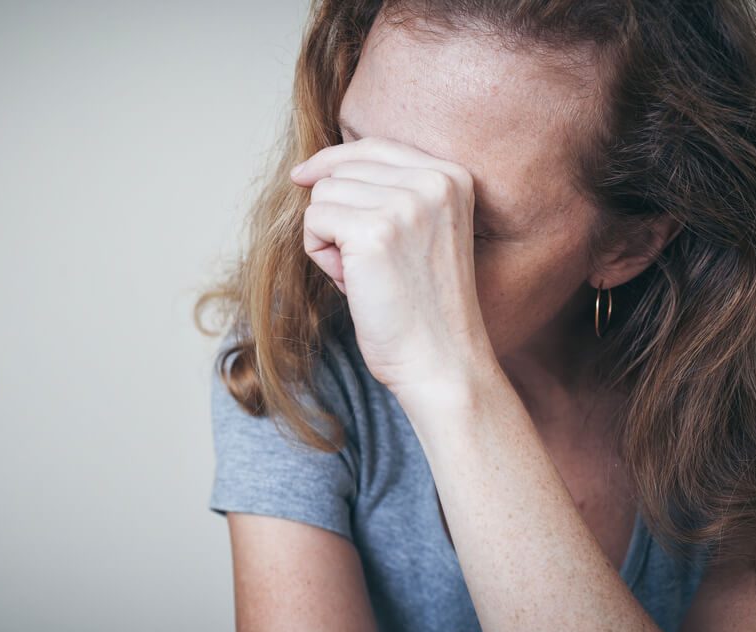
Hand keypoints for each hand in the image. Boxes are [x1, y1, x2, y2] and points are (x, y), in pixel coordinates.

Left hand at [291, 136, 494, 397]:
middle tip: (363, 263)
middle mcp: (433, 180)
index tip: (302, 176)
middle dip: (337, 215)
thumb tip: (316, 171)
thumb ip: (388, 194)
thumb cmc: (422, 306)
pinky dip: (320, 253)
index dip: (332, 161)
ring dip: (328, 236)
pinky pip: (314, 221)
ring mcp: (404, 204)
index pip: (374, 146)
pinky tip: (351, 281)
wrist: (441, 360)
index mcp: (452, 175)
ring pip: (323, 194)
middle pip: (342, 169)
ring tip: (364, 275)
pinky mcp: (373, 231)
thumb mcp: (419, 232)